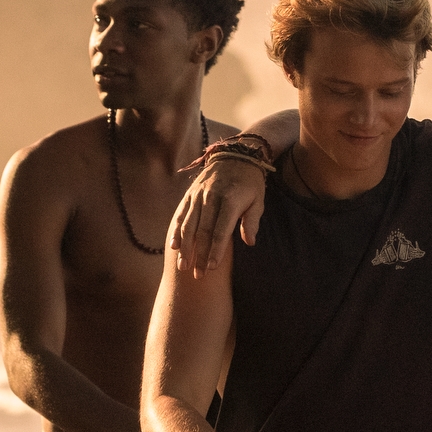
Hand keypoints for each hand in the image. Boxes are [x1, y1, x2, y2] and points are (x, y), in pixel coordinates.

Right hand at [173, 150, 269, 276]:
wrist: (236, 155)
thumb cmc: (250, 183)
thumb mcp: (258, 200)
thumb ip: (252, 221)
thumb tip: (249, 243)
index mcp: (230, 200)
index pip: (221, 231)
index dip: (216, 251)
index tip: (212, 268)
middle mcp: (211, 197)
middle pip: (203, 232)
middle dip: (199, 255)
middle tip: (198, 276)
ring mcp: (198, 195)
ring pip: (188, 225)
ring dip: (185, 248)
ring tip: (183, 266)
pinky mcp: (191, 194)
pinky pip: (181, 215)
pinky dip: (176, 231)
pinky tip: (173, 246)